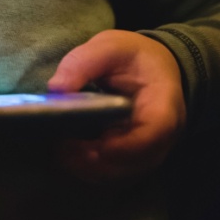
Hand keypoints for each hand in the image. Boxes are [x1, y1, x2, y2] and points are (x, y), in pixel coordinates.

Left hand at [46, 30, 185, 183]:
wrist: (154, 67)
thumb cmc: (134, 57)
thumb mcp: (110, 46)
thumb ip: (83, 62)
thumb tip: (56, 88)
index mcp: (163, 105)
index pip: (153, 134)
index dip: (123, 146)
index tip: (92, 145)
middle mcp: (163, 136)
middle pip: (134, 162)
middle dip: (96, 160)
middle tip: (61, 147)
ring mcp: (150, 151)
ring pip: (122, 174)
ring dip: (90, 168)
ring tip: (60, 151)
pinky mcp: (135, 158)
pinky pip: (115, 173)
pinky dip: (91, 169)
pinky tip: (68, 154)